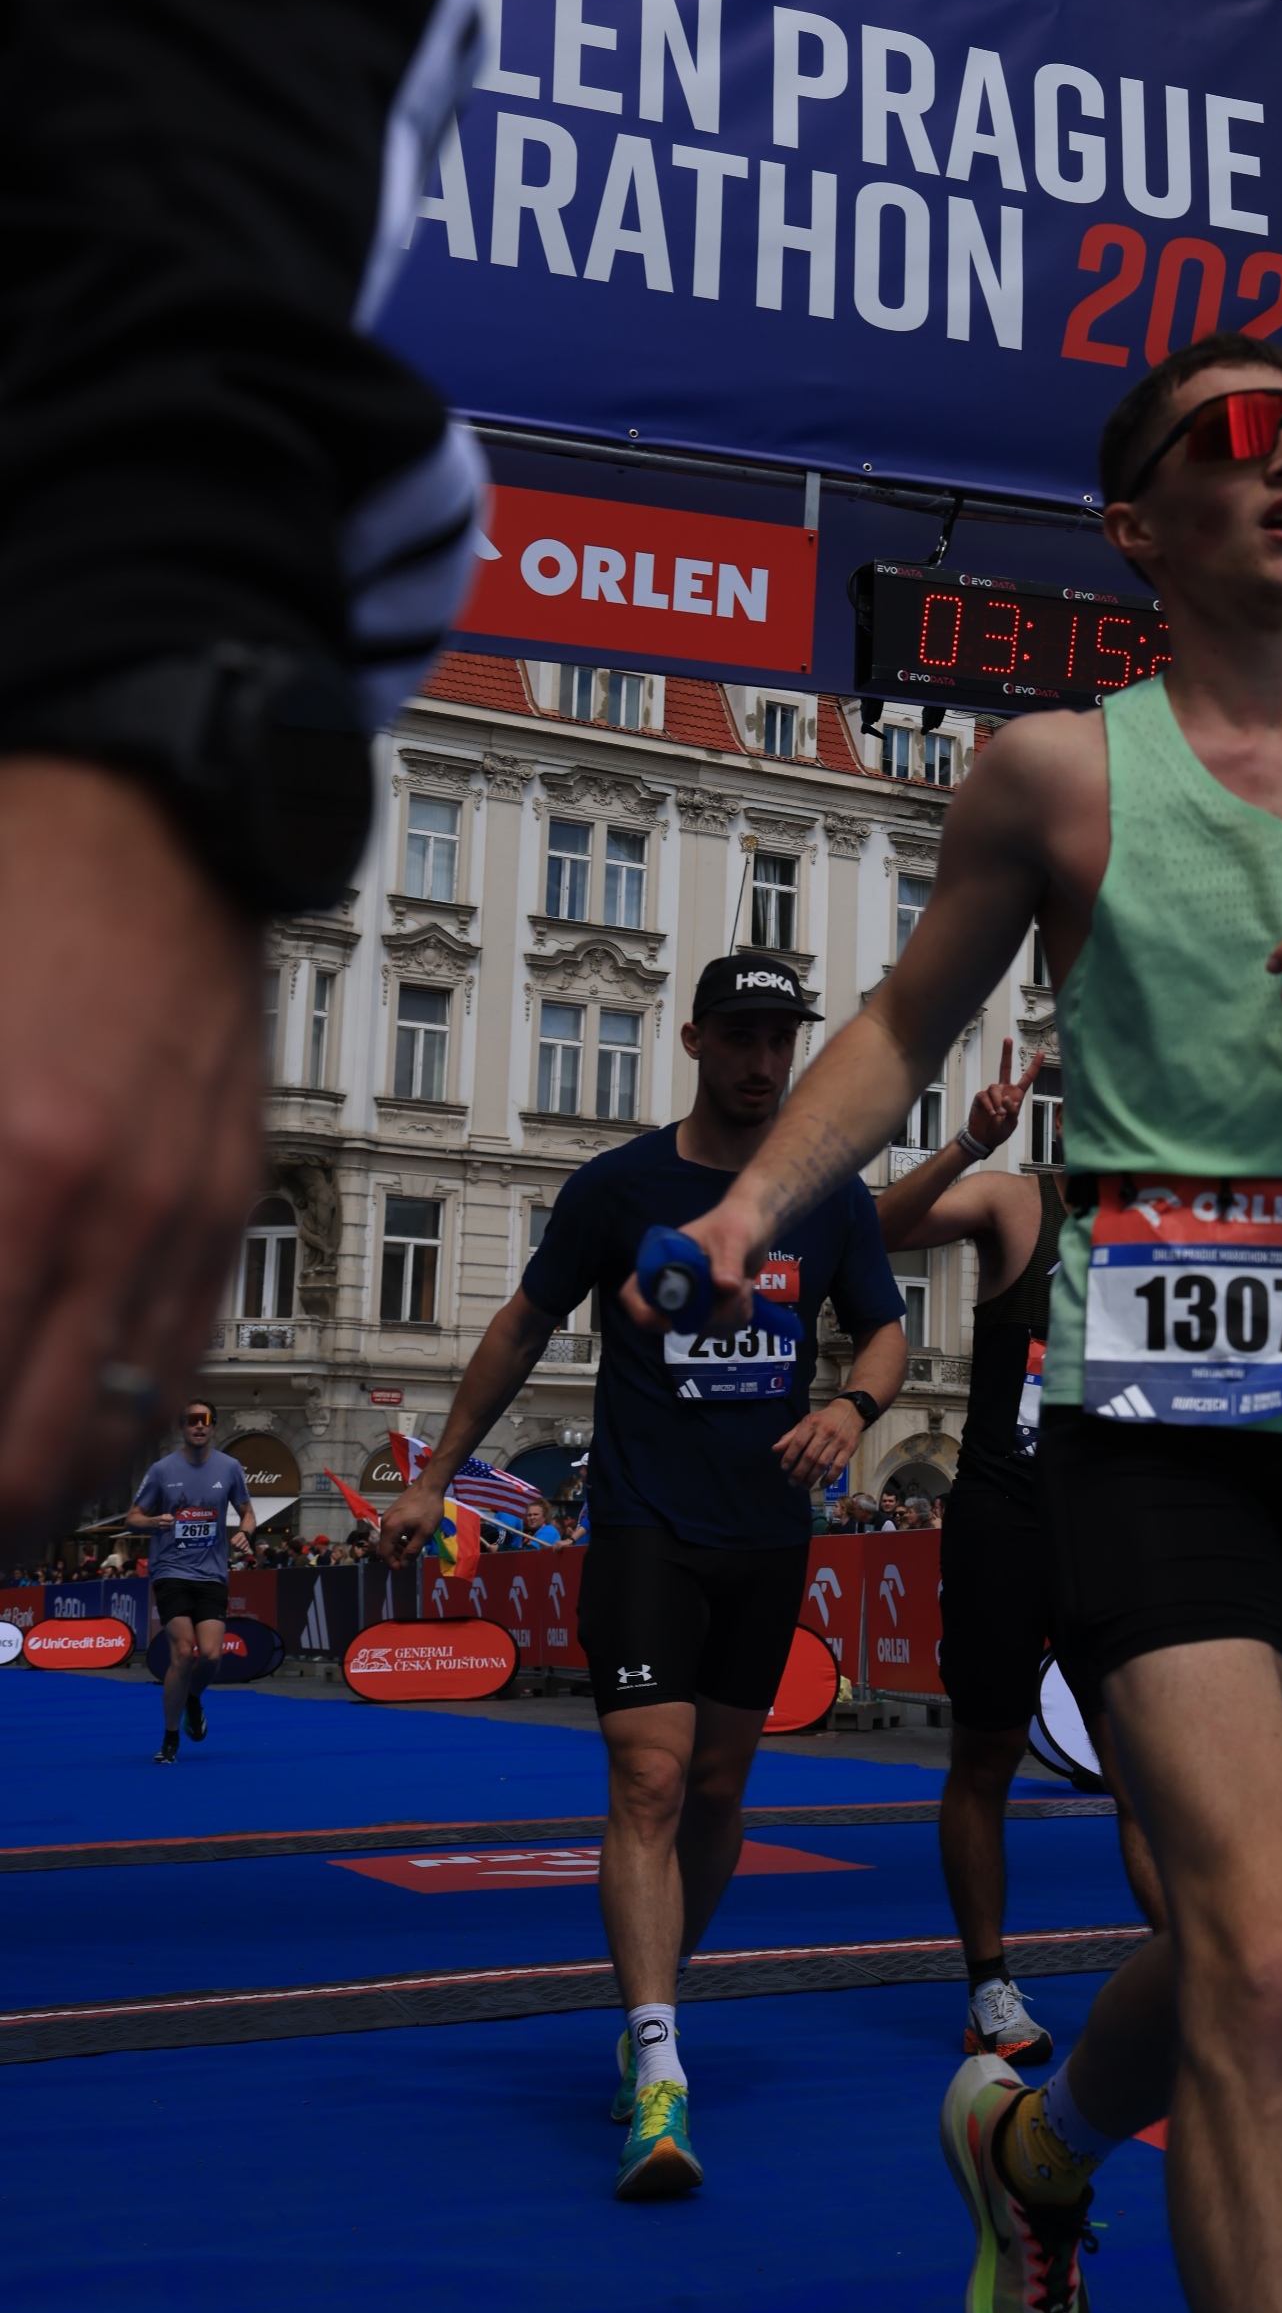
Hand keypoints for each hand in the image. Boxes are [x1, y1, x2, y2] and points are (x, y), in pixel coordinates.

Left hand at [0, 763, 264, 1549]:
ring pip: (110, 1431)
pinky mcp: (229, 1199)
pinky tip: (53, 1437)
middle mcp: (109, 1210)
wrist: (149, 815)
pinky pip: (177, 1364)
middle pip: (26, 1454)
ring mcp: (186, 1211)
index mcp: (15, 1164)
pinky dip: (109, 1430)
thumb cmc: (3, 903)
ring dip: (27, 1497)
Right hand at [376, 1481, 443, 1565]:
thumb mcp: (424, 1533)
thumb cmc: (429, 1509)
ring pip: (388, 1539)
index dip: (392, 1563)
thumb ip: (413, 1550)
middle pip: (384, 1546)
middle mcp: (385, 1522)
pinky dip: (398, 1538)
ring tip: (412, 1550)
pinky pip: (391, 1530)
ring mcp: (388, 1516)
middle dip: (395, 1556)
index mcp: (390, 1528)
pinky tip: (410, 1538)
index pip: (384, 1553)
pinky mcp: (392, 1512)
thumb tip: (404, 1565)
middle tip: (409, 1560)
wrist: (429, 1485)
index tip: (404, 1568)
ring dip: (397, 1547)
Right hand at [619, 1200, 762, 1335]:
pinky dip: (738, 1317)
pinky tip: (746, 1293)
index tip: (669, 1323)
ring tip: (744, 1285)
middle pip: (675, 1322)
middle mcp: (672, 1285)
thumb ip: (729, 1261)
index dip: (643, 1314)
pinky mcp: (711, 1311)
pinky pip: (721, 1330)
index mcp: (661, 1262)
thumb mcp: (734, 1238)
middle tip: (736, 1293)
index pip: (633, 1294)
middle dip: (711, 1316)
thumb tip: (725, 1287)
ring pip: (704, 1329)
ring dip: (730, 1314)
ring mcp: (691, 1301)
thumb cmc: (736, 1223)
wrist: (754, 1227)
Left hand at [773, 1394, 863, 1488]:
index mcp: (812, 1424)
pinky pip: (839, 1467)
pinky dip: (829, 1478)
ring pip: (823, 1463)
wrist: (849, 1412)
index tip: (784, 1468)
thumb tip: (775, 1450)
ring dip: (812, 1478)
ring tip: (804, 1486)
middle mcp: (825, 1432)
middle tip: (792, 1482)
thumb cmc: (823, 1420)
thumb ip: (790, 1437)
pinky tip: (821, 1485)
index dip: (790, 1456)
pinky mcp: (849, 1449)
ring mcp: (838, 1441)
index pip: (798, 1442)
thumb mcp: (806, 1423)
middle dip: (799, 1472)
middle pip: (810, 1456)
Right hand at [960, 1041, 1045, 1157]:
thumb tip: (1008, 1098)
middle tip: (1008, 1039)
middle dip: (1006, 1053)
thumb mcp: (1011, 1124)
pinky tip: (991, 1113)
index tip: (1041, 1053)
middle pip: (1004, 1067)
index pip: (1027, 1078)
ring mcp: (992, 1093)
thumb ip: (1013, 1111)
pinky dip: (989, 1104)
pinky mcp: (980, 1098)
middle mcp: (1004, 1090)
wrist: (983, 1138)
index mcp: (1016, 1095)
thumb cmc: (1000, 1131)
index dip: (1034, 1066)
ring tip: (998, 1113)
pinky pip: (985, 1096)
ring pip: (995, 1087)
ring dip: (998, 1100)